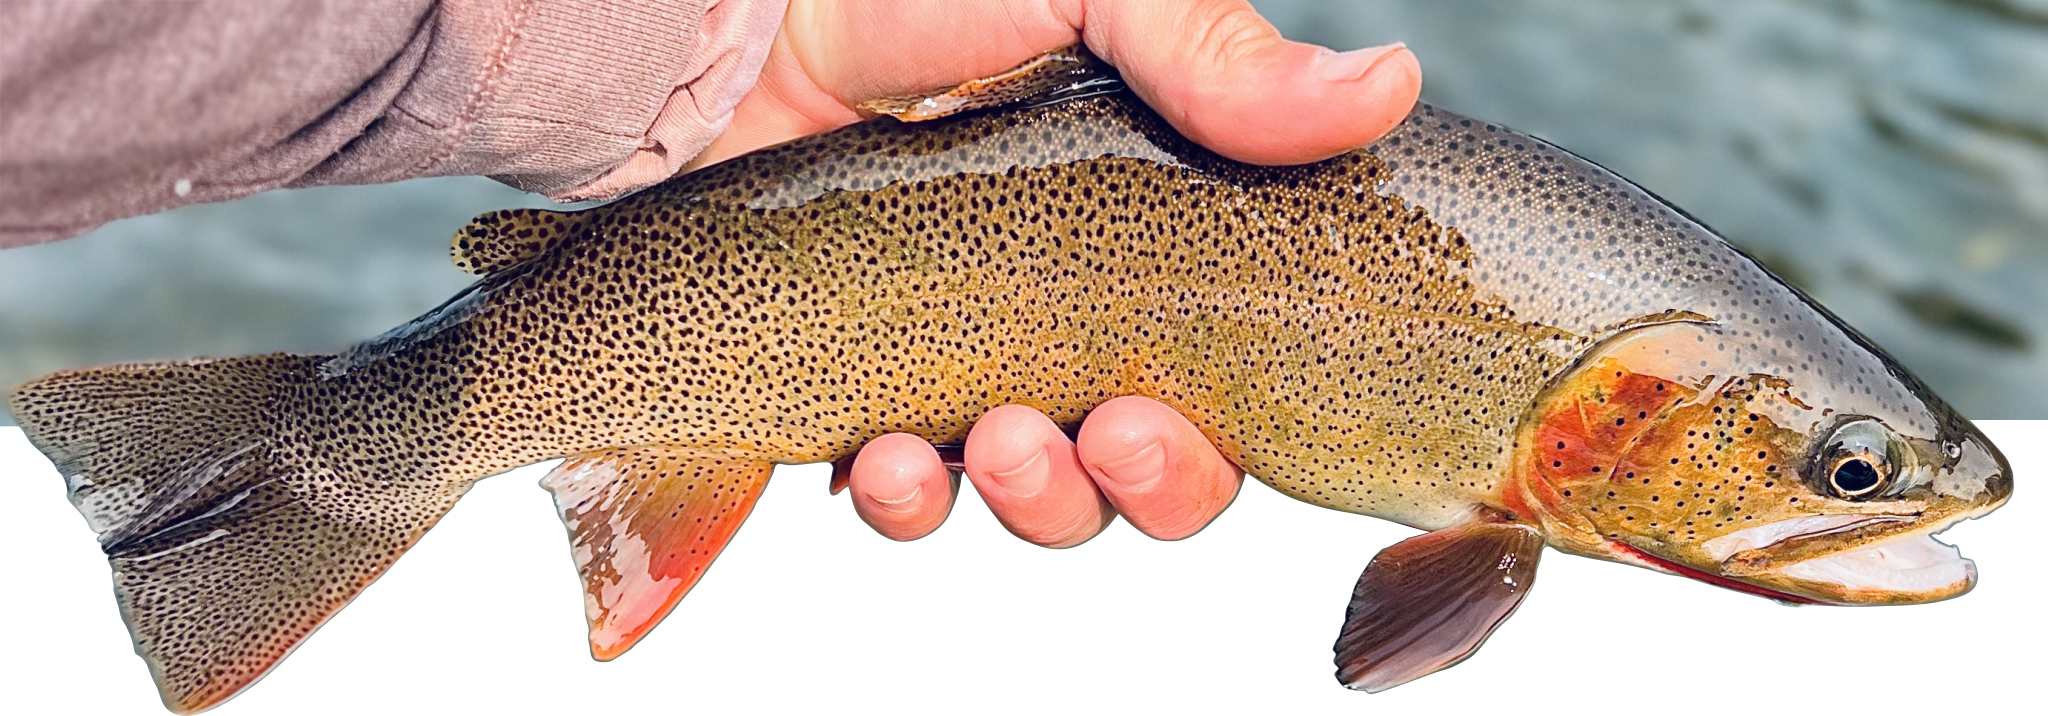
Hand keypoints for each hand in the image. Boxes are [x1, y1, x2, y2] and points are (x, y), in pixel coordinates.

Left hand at [729, 0, 1421, 544]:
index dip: (1207, 451)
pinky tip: (889, 461)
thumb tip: (1387, 82)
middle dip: (1135, 488)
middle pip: (1137, 476)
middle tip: (1109, 439)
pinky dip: (904, 500)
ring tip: (997, 442)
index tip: (1161, 424)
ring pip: (1031, 498)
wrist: (745, 18)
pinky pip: (900, 493)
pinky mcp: (854, 387)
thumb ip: (1216, 56)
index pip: (1215, 397)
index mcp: (1143, 250)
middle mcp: (1062, 322)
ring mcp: (958, 362)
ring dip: (1031, 500)